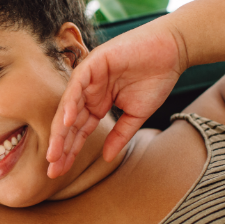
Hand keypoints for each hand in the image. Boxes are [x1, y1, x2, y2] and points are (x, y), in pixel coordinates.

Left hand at [46, 19, 186, 177]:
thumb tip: (107, 159)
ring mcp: (88, 78)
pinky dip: (71, 103)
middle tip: (52, 170)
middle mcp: (88, 92)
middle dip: (60, 147)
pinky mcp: (93, 63)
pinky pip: (77, 85)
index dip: (69, 152)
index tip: (60, 172)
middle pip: (69, 123)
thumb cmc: (156, 78)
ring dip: (60, 130)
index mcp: (97, 104)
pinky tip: (66, 122)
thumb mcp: (136, 114)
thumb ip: (120, 135)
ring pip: (68, 107)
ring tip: (54, 153)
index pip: (79, 131)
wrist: (172, 51)